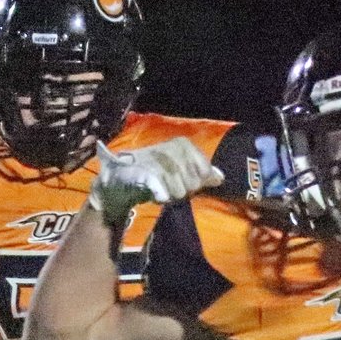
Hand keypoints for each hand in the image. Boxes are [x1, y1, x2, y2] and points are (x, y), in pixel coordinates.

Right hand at [89, 137, 224, 219]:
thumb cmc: (155, 172)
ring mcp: (159, 161)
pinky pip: (163, 190)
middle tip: (168, 184)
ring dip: (170, 195)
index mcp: (183, 144)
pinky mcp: (146, 174)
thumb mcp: (181, 170)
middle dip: (182, 189)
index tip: (183, 179)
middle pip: (193, 183)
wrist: (120, 177)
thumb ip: (201, 172)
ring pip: (180, 191)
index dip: (197, 181)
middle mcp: (172, 149)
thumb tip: (220, 177)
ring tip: (159, 188)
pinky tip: (159, 195)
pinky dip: (161, 194)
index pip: (205, 171)